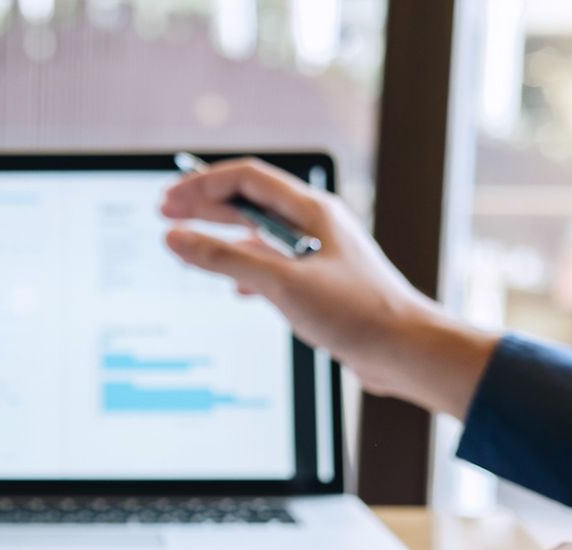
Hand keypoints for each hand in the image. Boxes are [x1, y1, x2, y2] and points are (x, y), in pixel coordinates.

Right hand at [160, 159, 498, 417]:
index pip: (247, 179)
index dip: (202, 185)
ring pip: (259, 236)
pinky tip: (234, 287)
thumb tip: (175, 238)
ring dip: (222, 238)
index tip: (168, 201)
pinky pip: (273, 265)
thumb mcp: (280, 283)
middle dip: (205, 207)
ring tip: (190, 245)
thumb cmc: (356, 312)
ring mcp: (317, 253)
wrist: (404, 350)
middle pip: (249, 203)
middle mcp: (314, 225)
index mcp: (311, 211)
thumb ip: (223, 258)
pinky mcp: (320, 282)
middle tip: (166, 214)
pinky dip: (246, 269)